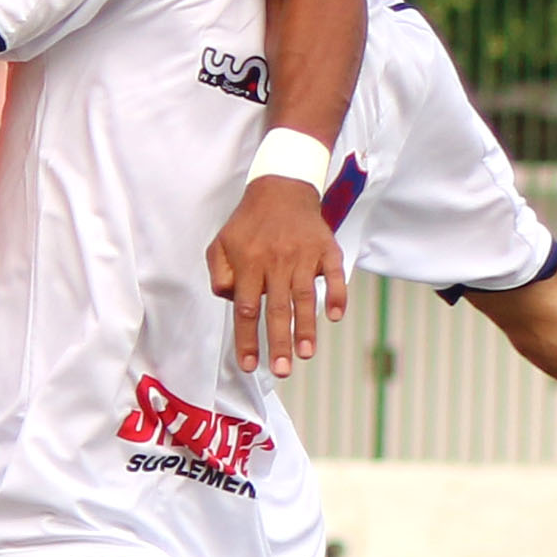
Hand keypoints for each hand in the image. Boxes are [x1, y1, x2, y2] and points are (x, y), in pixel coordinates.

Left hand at [206, 178, 348, 378]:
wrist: (282, 186)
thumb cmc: (249, 222)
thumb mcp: (221, 243)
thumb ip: (219, 274)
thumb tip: (228, 300)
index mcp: (249, 262)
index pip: (246, 308)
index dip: (247, 339)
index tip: (250, 365)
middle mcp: (276, 260)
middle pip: (276, 308)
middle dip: (278, 342)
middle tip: (282, 370)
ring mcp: (304, 254)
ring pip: (304, 296)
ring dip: (306, 326)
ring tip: (306, 353)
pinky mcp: (326, 248)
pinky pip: (335, 274)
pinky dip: (337, 294)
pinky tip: (335, 315)